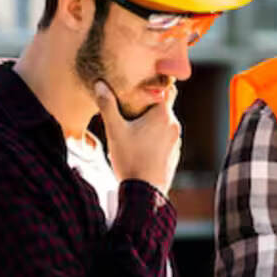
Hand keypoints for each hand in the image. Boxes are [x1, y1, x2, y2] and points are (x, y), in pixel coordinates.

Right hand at [94, 80, 181, 195]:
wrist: (145, 192)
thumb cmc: (130, 159)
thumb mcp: (115, 130)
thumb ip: (107, 105)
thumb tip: (100, 84)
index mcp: (163, 115)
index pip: (168, 89)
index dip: (155, 86)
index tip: (141, 87)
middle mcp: (174, 125)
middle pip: (163, 107)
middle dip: (148, 106)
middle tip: (130, 109)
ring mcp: (176, 140)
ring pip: (164, 123)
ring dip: (151, 123)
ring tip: (133, 129)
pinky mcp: (174, 153)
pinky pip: (165, 138)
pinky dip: (155, 137)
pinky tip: (140, 145)